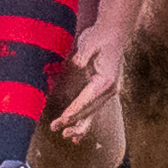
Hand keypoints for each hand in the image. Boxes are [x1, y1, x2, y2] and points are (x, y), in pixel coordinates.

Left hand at [49, 24, 129, 141]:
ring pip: (92, 114)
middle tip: (55, 127)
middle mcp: (109, 89)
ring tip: (64, 136)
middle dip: (72, 120)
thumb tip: (78, 63)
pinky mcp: (102, 91)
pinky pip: (92, 110)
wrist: (113, 32)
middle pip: (89, 110)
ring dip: (78, 125)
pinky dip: (84, 121)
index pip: (88, 99)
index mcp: (106, 80)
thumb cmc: (99, 36)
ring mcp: (107, 91)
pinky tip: (77, 135)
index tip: (63, 119)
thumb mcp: (90, 42)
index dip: (75, 110)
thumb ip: (84, 54)